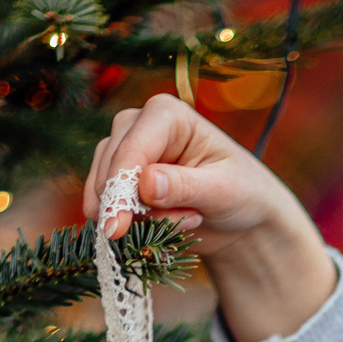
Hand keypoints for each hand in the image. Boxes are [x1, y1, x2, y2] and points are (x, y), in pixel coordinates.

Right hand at [84, 92, 337, 341]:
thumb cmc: (240, 193)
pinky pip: (102, 206)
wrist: (240, 217)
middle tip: (185, 223)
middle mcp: (136, 125)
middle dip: (134, 208)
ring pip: (102, 190)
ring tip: (185, 221)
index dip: (120, 188)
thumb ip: (184, 186)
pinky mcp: (115, 179)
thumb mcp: (222, 191)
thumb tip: (145, 183)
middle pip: (109, 168)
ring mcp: (122, 152)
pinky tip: (163, 226)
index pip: (131, 148)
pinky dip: (129, 225)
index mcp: (166, 114)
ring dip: (138, 219)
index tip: (116, 227)